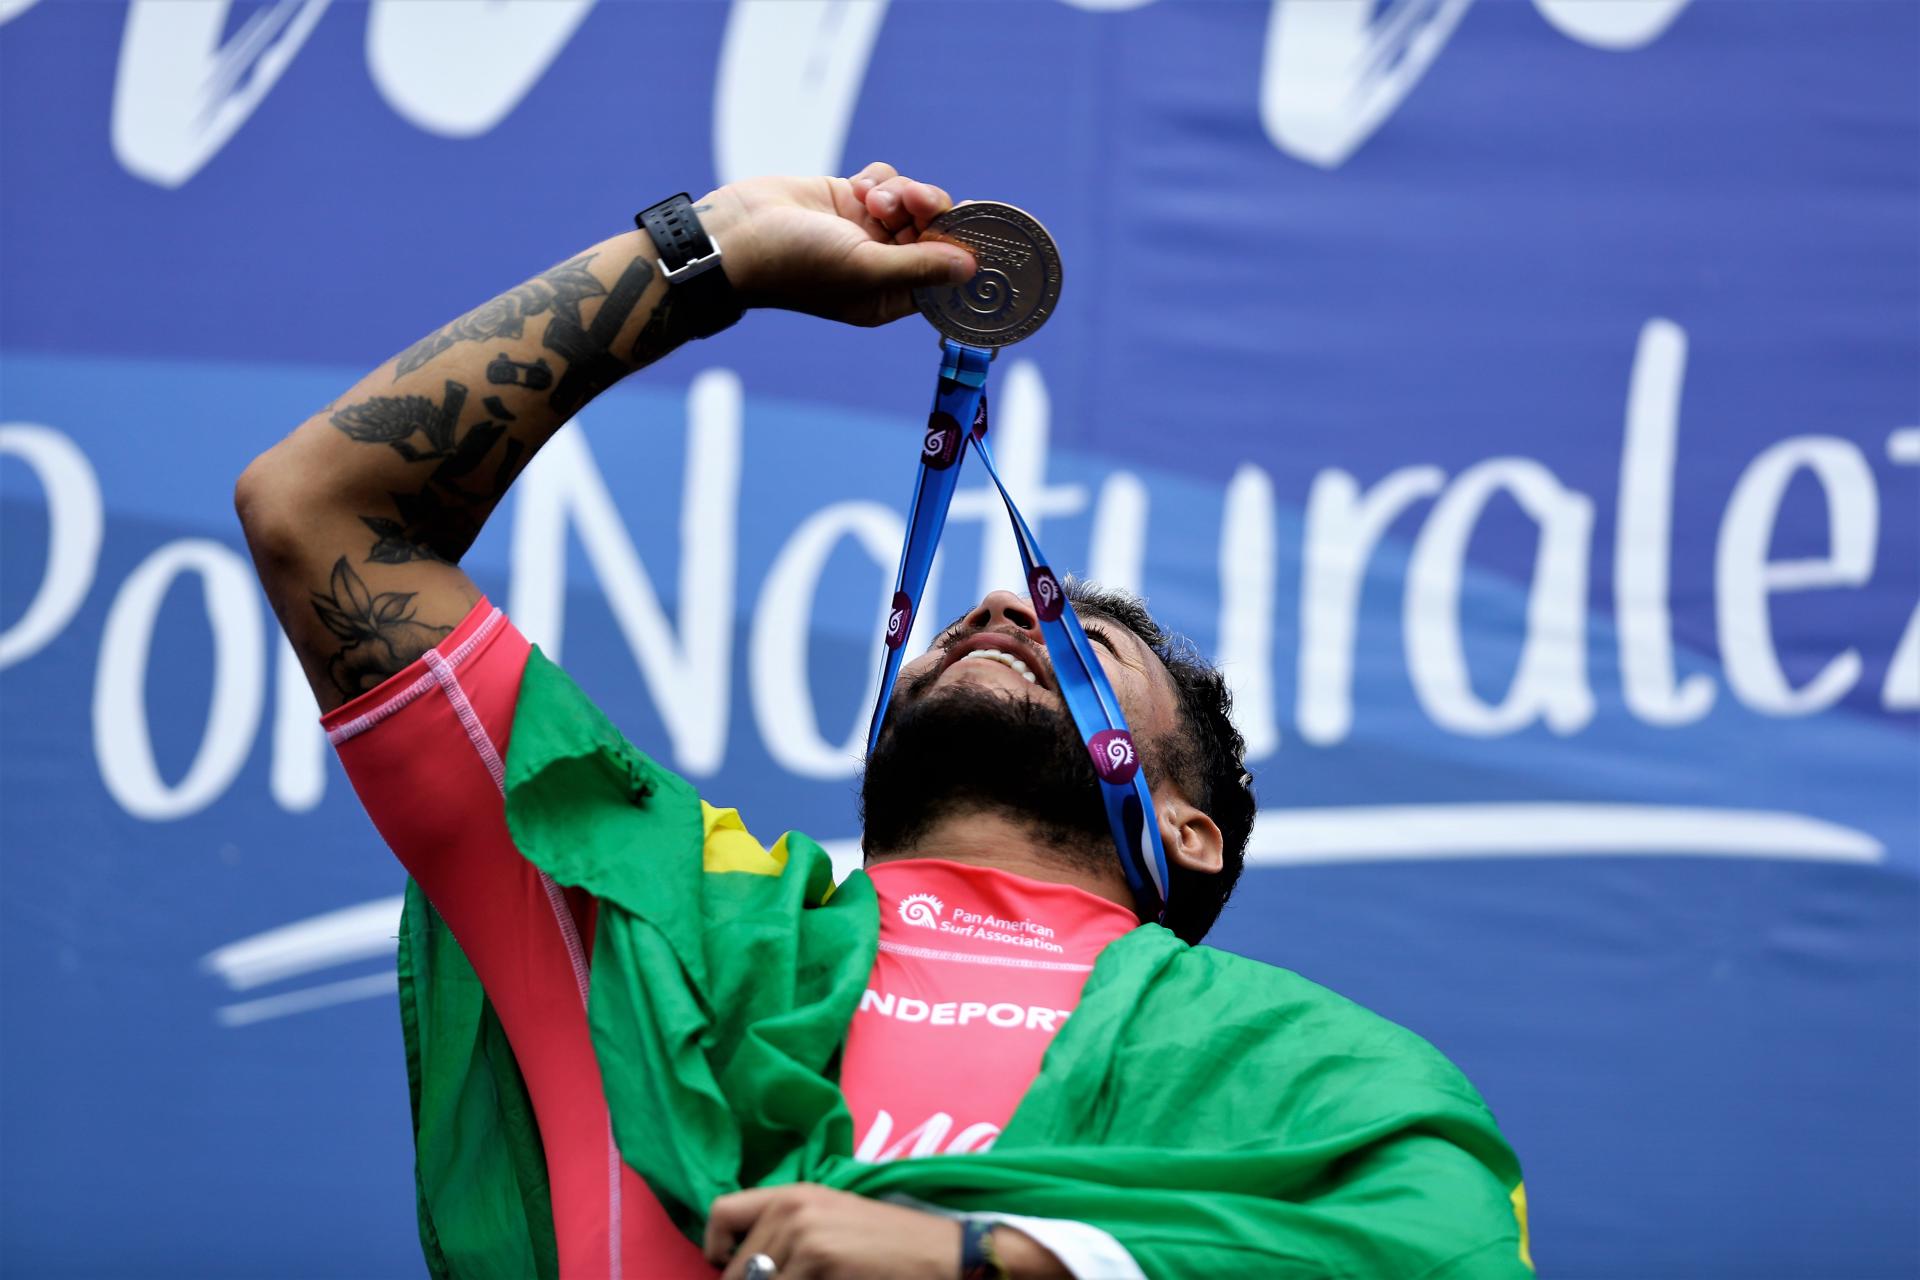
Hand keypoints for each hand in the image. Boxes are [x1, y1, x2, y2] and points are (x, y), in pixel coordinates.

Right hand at [698, 162, 977, 326]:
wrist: (738, 233)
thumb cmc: (795, 264)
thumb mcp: (865, 269)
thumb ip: (920, 266)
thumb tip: (969, 267)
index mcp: (887, 296)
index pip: (942, 275)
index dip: (960, 250)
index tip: (978, 228)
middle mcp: (881, 266)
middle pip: (934, 232)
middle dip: (928, 212)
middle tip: (913, 201)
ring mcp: (867, 231)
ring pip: (914, 201)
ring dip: (902, 193)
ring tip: (873, 198)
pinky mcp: (851, 200)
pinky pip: (889, 181)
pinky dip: (881, 180)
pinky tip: (860, 188)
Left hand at [705, 1183, 959, 1279]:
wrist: (937, 1252)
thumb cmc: (884, 1242)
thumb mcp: (829, 1219)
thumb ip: (785, 1231)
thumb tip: (739, 1266)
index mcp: (792, 1194)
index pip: (720, 1213)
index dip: (715, 1249)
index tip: (731, 1269)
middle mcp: (792, 1208)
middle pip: (735, 1267)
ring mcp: (805, 1235)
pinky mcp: (820, 1260)